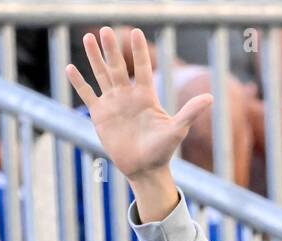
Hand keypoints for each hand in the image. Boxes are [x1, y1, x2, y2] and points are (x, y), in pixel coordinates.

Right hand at [66, 27, 211, 214]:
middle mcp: (128, 96)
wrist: (145, 169)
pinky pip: (87, 95)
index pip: (143, 68)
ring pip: (102, 75)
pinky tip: (71, 68)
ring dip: (95, 58)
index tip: (137, 32)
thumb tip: (211, 98)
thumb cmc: (163, 151)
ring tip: (88, 37)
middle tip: (106, 29)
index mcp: (146, 96)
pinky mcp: (100, 116)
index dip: (140, 52)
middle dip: (112, 49)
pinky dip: (79, 82)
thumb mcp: (177, 130)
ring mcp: (113, 104)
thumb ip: (190, 112)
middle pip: (118, 67)